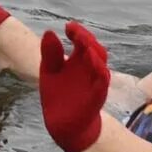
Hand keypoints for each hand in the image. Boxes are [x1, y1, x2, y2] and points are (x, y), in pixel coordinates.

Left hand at [38, 21, 109, 151]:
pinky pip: (102, 82)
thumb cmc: (57, 95)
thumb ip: (50, 53)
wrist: (62, 125)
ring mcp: (94, 82)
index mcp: (78, 60)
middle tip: (74, 31)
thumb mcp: (49, 71)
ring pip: (101, 63)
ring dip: (94, 52)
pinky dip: (100, 71)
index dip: (77, 31)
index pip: (82, 40)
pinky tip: (93, 62)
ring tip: (84, 43)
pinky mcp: (96, 96)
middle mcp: (89, 69)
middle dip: (86, 38)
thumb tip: (50, 31)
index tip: (68, 26)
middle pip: (94, 48)